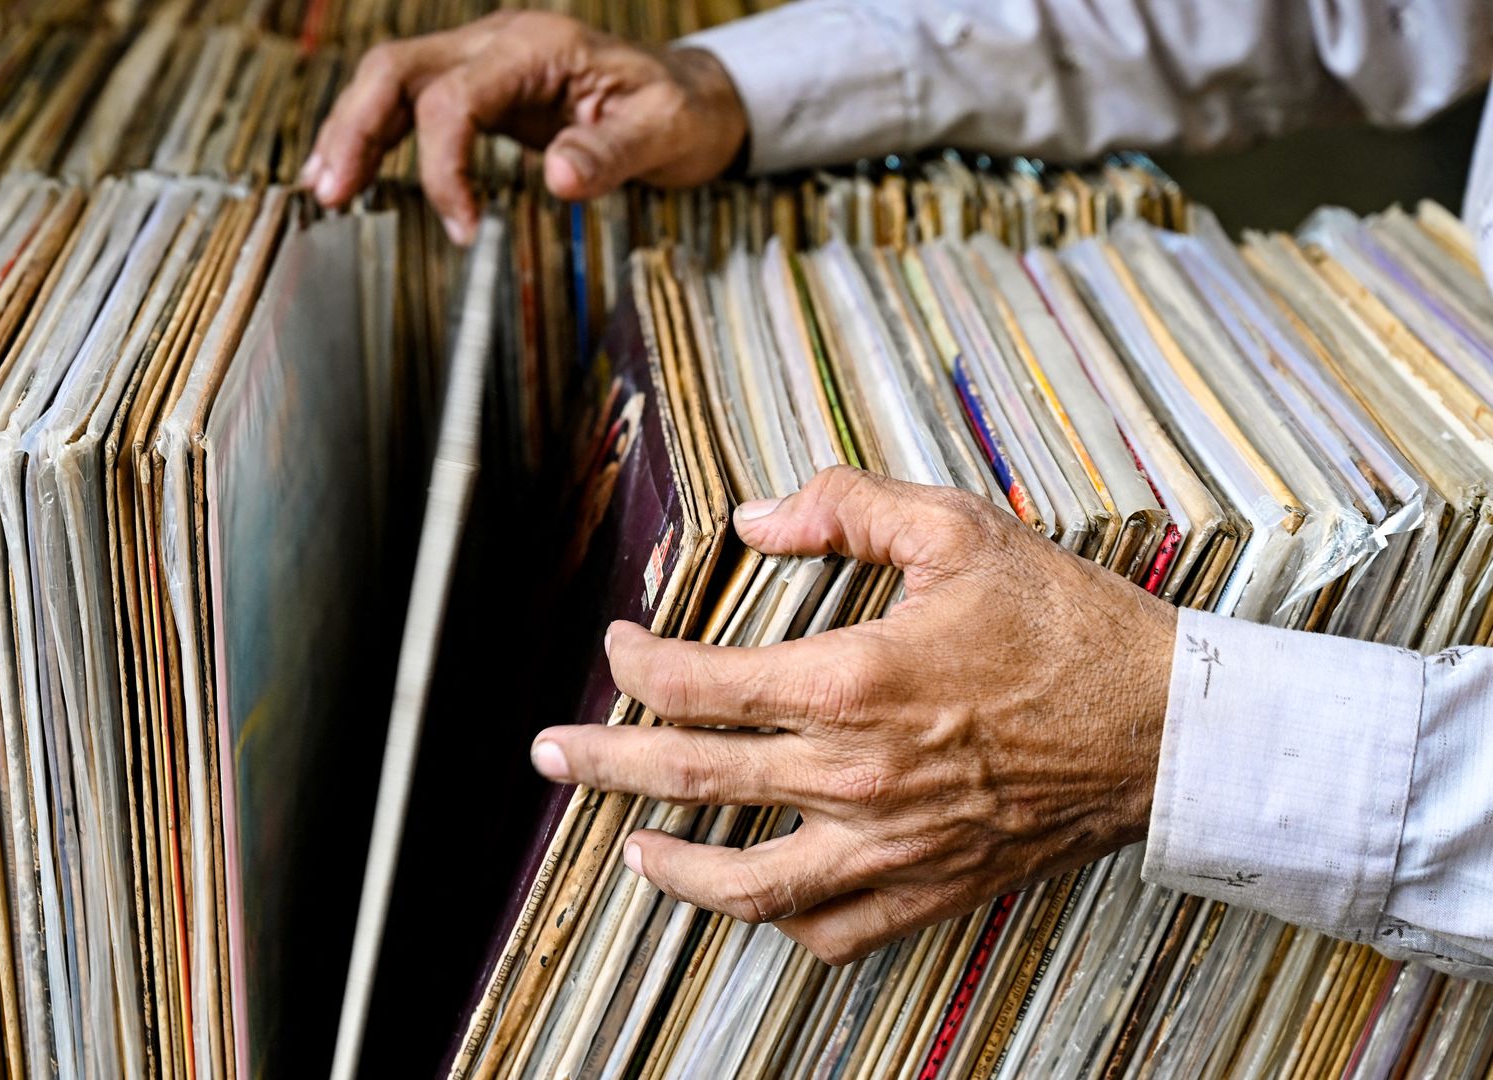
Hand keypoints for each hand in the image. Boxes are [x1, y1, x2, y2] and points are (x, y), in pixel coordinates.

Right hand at [302, 11, 747, 242]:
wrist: (688, 96)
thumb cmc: (677, 111)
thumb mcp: (664, 134)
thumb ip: (611, 154)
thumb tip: (559, 180)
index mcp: (538, 48)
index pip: (455, 96)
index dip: (442, 163)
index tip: (460, 226)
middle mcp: (498, 43)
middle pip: (396, 68)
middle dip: (356, 128)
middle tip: (332, 192)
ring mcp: (482, 61)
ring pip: (389, 79)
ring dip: (351, 131)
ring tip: (324, 188)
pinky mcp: (477, 88)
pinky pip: (408, 102)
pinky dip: (373, 135)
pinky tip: (348, 173)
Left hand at [527, 466, 1177, 964]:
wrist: (1166, 728)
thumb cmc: (1065, 625)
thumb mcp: (959, 529)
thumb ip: (848, 505)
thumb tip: (757, 517)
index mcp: (853, 681)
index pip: (696, 685)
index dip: (635, 664)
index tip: (618, 646)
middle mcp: (856, 775)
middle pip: (688, 778)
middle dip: (602, 764)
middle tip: (550, 755)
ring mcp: (888, 845)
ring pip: (744, 879)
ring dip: (670, 867)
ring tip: (626, 851)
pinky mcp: (927, 887)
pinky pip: (828, 929)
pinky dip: (776, 920)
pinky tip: (746, 899)